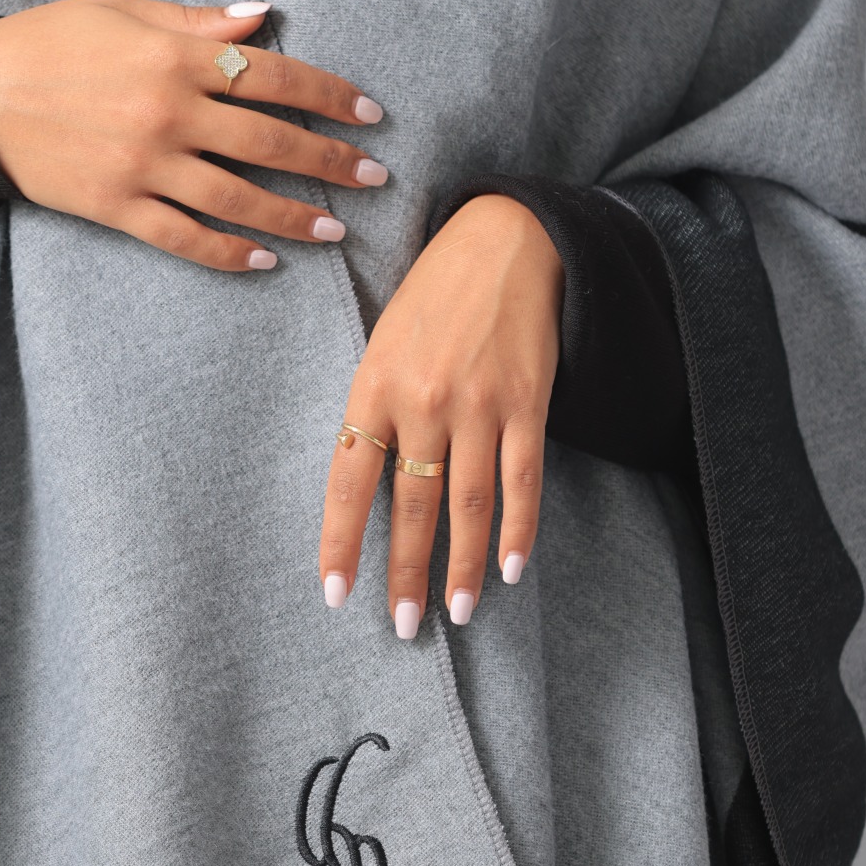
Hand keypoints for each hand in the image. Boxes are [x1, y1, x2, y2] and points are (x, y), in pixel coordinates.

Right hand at [0, 0, 386, 271]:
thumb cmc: (48, 41)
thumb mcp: (123, 9)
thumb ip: (197, 20)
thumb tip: (263, 17)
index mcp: (176, 56)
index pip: (276, 76)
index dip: (331, 96)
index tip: (371, 115)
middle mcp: (168, 113)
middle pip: (270, 143)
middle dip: (330, 162)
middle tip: (373, 178)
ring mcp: (143, 165)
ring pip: (237, 199)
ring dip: (294, 217)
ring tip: (334, 229)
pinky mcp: (116, 206)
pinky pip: (184, 237)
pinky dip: (228, 252)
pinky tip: (265, 261)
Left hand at [318, 195, 564, 632]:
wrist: (506, 238)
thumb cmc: (434, 296)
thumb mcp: (383, 344)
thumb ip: (375, 411)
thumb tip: (367, 486)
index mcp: (374, 387)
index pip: (349, 483)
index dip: (342, 543)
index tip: (337, 594)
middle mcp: (423, 401)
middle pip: (410, 507)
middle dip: (406, 573)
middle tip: (405, 627)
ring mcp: (479, 404)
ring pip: (467, 504)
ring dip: (462, 566)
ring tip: (458, 613)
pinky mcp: (528, 402)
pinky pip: (523, 481)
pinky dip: (519, 530)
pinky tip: (512, 568)